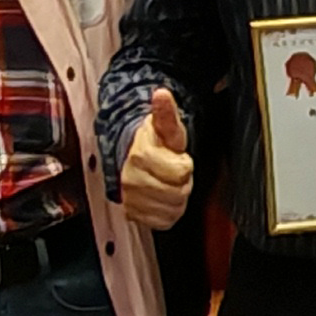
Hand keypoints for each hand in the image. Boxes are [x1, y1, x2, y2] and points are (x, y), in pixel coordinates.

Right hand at [118, 87, 195, 228]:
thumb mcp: (166, 127)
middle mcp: (132, 180)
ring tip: (167, 184)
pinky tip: (163, 199)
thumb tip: (161, 93)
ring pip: (172, 209)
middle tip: (173, 173)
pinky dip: (168, 213)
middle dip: (182, 183)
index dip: (185, 165)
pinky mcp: (134, 215)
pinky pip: (163, 222)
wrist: (132, 160)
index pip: (181, 172)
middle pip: (178, 193)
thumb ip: (166, 112)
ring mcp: (131, 199)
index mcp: (141, 156)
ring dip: (176, 198)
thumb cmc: (154, 144)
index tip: (178, 159)